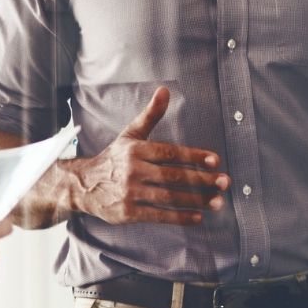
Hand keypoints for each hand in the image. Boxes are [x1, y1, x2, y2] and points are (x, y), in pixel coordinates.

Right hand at [61, 87, 227, 225]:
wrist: (83, 185)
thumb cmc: (114, 159)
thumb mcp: (130, 135)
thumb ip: (150, 115)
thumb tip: (165, 91)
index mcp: (136, 149)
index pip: (170, 152)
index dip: (194, 156)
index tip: (215, 161)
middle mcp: (132, 170)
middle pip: (173, 176)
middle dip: (202, 180)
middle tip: (225, 182)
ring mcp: (130, 192)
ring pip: (169, 197)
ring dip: (196, 200)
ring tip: (218, 202)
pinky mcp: (128, 212)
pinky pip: (159, 215)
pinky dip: (179, 217)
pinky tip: (198, 217)